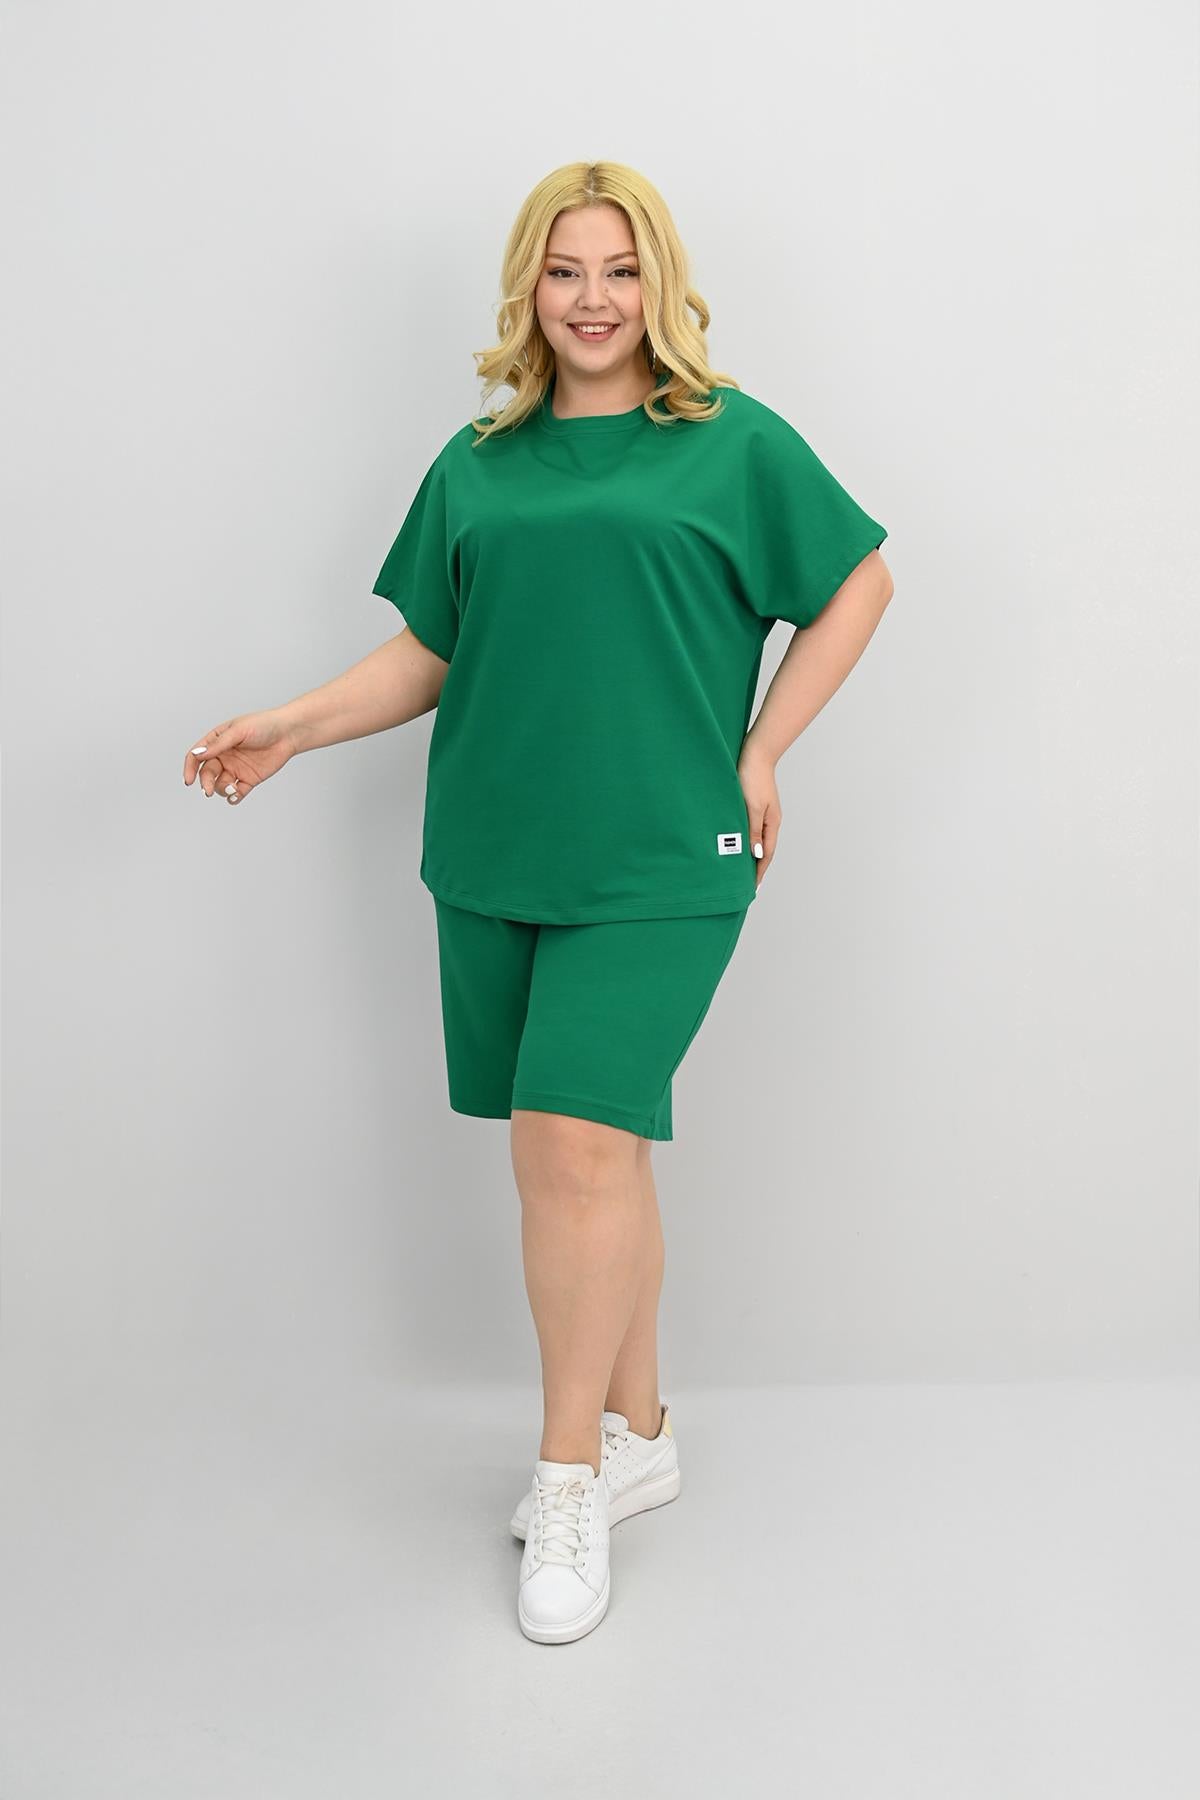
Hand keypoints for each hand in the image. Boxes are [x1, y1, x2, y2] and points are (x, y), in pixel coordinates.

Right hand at [182, 709, 296, 805]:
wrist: (288, 733)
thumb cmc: (263, 725)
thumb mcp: (238, 731)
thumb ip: (218, 745)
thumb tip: (197, 755)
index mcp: (217, 741)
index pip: (197, 756)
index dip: (190, 768)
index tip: (188, 780)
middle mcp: (224, 756)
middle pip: (207, 774)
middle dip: (206, 783)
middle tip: (208, 791)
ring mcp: (236, 769)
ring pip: (220, 785)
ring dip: (222, 790)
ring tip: (233, 789)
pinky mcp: (249, 780)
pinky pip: (237, 793)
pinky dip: (234, 798)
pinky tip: (236, 795)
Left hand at [736, 745, 781, 888]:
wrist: (754, 753)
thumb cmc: (752, 778)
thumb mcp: (751, 808)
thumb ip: (753, 832)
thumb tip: (757, 854)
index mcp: (772, 823)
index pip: (766, 854)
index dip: (759, 871)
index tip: (752, 888)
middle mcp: (770, 821)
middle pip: (765, 850)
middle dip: (757, 867)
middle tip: (747, 884)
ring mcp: (764, 813)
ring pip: (758, 840)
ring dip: (752, 855)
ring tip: (742, 870)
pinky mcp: (756, 805)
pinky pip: (753, 829)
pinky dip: (748, 841)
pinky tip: (740, 844)